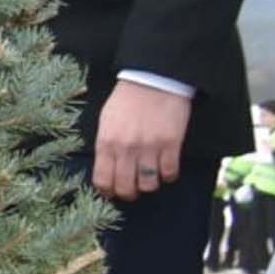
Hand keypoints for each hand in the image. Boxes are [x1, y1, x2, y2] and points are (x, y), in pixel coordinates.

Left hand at [92, 82, 189, 201]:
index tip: (112, 193)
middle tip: (133, 189)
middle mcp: (126, 149)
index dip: (108, 192)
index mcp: (106, 143)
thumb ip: (105, 146)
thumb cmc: (126, 100)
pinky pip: (170, 173)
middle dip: (128, 194)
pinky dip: (168, 176)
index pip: (103, 180)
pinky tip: (166, 169)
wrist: (152, 80)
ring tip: (150, 177)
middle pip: (126, 188)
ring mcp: (149, 147)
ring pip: (149, 185)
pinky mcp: (171, 144)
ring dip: (149, 185)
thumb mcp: (106, 122)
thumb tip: (106, 170)